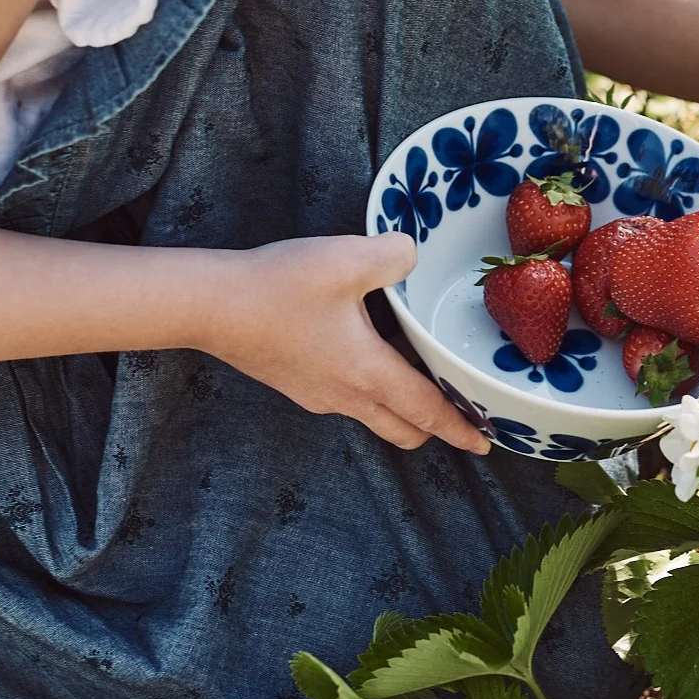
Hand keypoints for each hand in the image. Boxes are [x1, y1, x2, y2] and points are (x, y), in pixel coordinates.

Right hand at [201, 232, 490, 453]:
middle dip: (436, 425)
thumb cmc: (279, 287)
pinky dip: (371, 387)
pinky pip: (347, 397)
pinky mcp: (296, 382)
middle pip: (403, 427)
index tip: (488, 443)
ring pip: (374, 413)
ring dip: (401, 403)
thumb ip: (396, 255)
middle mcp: (345, 396)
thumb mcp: (349, 258)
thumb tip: (412, 257)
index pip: (427, 412)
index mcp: (368, 374)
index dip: (461, 427)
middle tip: (460, 406)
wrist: (210, 306)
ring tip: (418, 369)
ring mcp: (316, 394)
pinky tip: (368, 346)